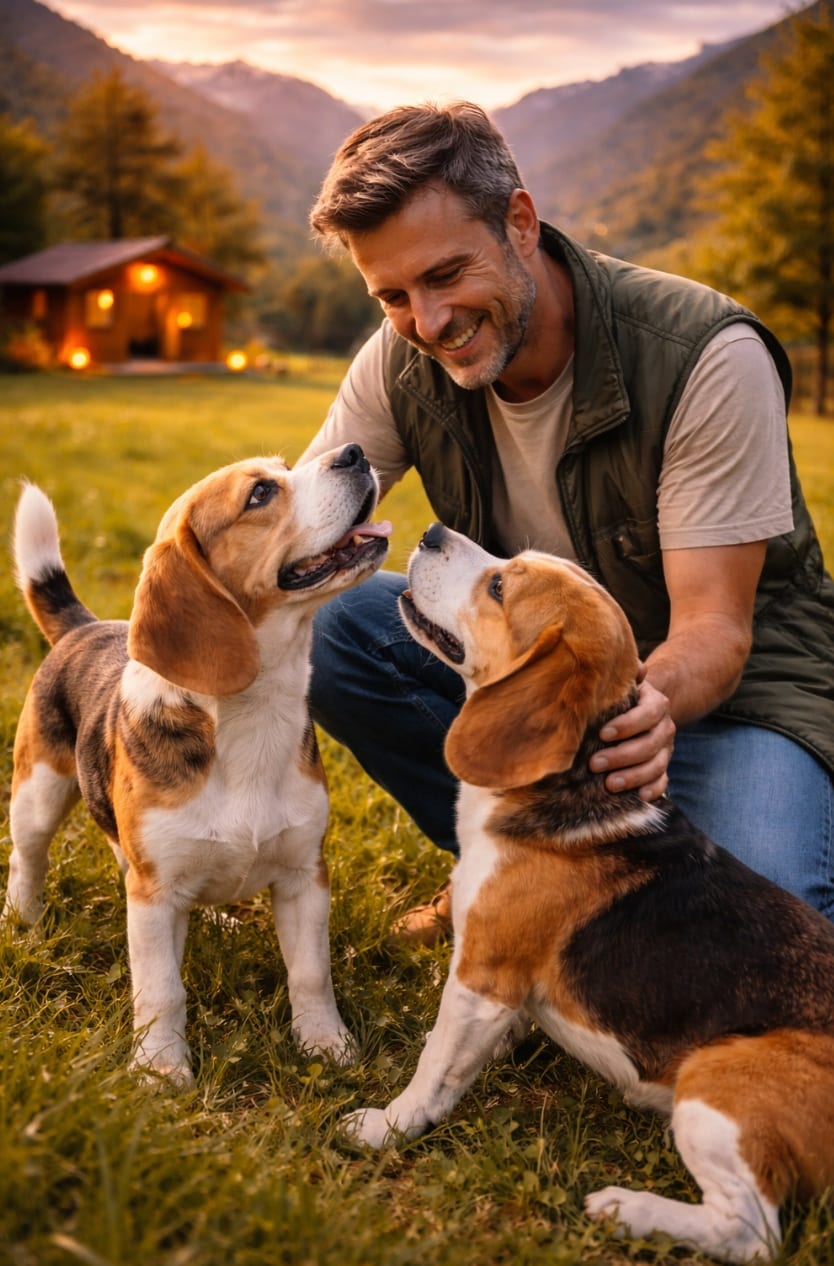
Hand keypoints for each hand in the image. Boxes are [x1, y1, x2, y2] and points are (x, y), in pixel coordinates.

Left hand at [588, 669, 674, 801]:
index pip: (646, 714)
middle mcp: (665, 727)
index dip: (627, 725)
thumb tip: (637, 667)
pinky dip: (654, 790)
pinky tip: (639, 797)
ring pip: (657, 765)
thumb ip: (627, 675)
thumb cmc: (622, 696)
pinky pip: (664, 781)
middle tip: (594, 764)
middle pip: (650, 744)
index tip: (602, 734)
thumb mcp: (623, 683)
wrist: (644, 708)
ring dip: (634, 777)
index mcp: (656, 704)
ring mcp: (666, 749)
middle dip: (622, 756)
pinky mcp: (662, 767)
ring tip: (609, 785)